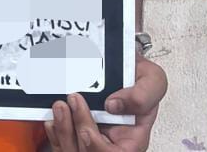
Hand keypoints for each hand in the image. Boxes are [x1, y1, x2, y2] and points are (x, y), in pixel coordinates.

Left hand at [43, 56, 166, 150]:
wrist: (124, 64)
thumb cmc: (139, 77)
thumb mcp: (153, 79)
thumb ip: (142, 95)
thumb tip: (114, 105)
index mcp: (132, 140)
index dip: (96, 147)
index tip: (86, 129)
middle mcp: (110, 143)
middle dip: (74, 133)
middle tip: (70, 102)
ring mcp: (92, 138)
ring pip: (72, 150)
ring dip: (62, 131)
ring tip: (60, 106)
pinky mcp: (76, 131)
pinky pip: (61, 142)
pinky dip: (54, 131)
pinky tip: (53, 117)